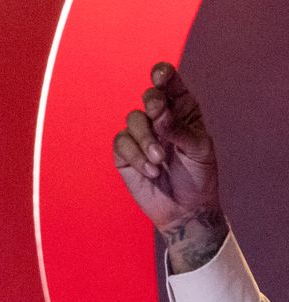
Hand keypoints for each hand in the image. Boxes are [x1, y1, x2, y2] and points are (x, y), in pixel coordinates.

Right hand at [112, 62, 225, 272]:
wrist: (185, 208)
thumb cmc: (199, 176)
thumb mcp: (199, 150)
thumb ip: (179, 130)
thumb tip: (158, 116)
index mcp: (183, 111)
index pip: (171, 86)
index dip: (164, 76)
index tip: (160, 74)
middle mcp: (160, 120)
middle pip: (149, 97)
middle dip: (153, 106)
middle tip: (160, 118)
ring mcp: (142, 136)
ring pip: (133, 121)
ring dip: (145, 140)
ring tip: (160, 161)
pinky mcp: (126, 155)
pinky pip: (121, 144)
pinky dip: (135, 157)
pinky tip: (151, 171)